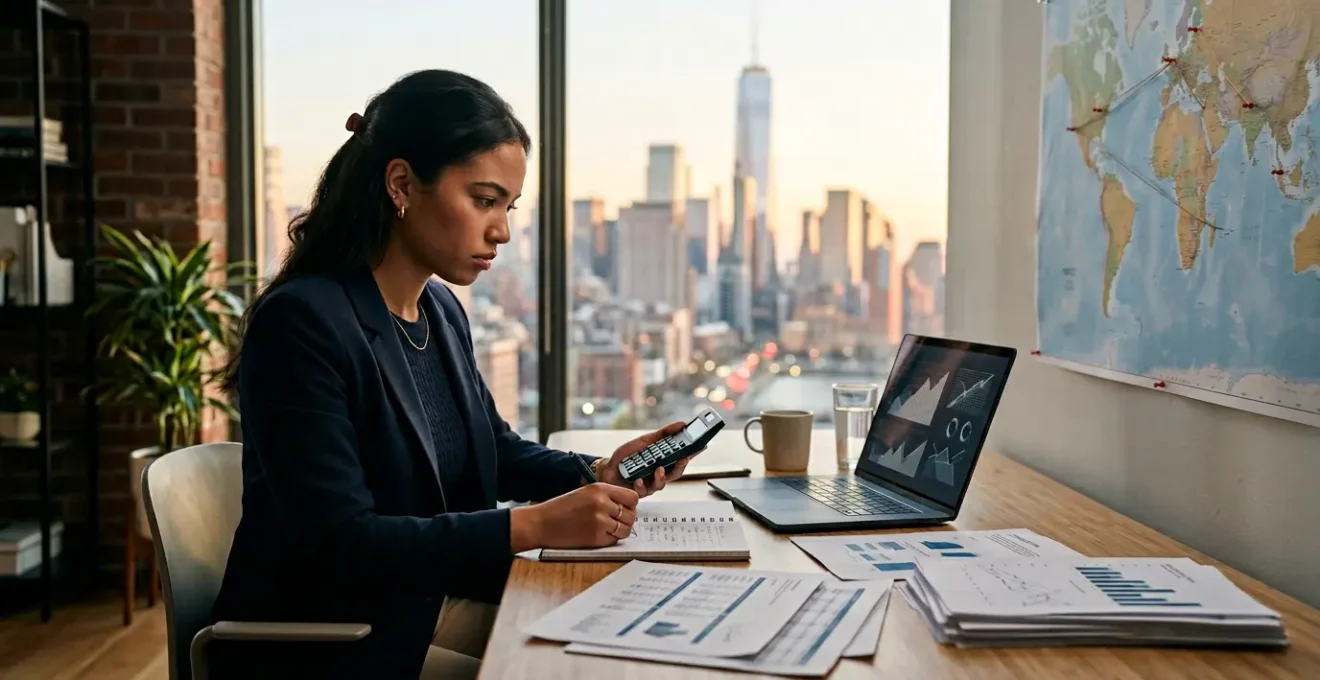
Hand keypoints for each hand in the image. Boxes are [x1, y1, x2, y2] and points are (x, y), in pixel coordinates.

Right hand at [510, 483, 638, 550]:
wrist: (541, 523)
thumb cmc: (561, 508)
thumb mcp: (585, 493)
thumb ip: (606, 496)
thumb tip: (629, 507)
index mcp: (600, 488)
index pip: (632, 497)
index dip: (630, 505)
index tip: (624, 509)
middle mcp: (602, 503)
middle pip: (631, 514)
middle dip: (626, 520)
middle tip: (615, 522)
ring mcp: (599, 521)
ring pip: (626, 529)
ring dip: (619, 531)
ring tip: (607, 529)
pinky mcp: (595, 537)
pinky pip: (614, 540)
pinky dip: (609, 540)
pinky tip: (597, 535)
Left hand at [596, 421, 698, 497]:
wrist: (609, 467)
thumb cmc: (628, 455)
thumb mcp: (646, 441)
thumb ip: (664, 434)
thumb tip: (682, 424)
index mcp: (663, 462)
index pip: (681, 459)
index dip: (691, 454)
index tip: (698, 447)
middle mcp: (659, 474)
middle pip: (675, 473)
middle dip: (680, 466)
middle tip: (682, 459)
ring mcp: (650, 484)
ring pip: (661, 484)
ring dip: (661, 477)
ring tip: (658, 470)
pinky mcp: (639, 492)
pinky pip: (643, 491)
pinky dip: (641, 485)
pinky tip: (638, 479)